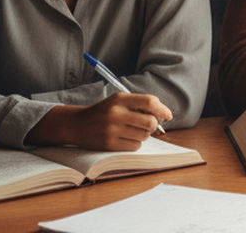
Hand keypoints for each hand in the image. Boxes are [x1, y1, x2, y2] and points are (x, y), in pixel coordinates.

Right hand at [27, 93, 171, 150]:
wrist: (77, 124)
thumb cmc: (105, 112)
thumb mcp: (119, 101)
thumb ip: (140, 104)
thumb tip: (164, 115)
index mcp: (120, 99)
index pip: (150, 102)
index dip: (163, 109)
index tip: (168, 116)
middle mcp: (116, 114)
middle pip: (150, 122)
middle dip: (154, 125)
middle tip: (148, 125)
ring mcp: (111, 130)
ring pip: (144, 135)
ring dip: (144, 135)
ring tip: (134, 131)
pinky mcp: (108, 144)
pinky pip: (135, 146)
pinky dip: (135, 143)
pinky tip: (126, 138)